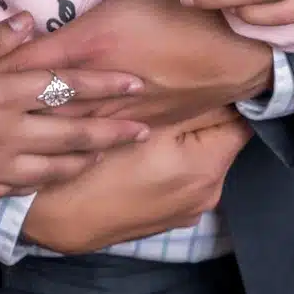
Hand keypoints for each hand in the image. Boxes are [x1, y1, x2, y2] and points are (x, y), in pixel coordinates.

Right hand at [0, 14, 147, 199]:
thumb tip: (29, 23)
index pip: (65, 86)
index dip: (104, 85)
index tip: (136, 82)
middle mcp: (5, 132)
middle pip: (71, 132)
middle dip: (111, 130)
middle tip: (143, 128)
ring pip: (53, 166)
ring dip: (86, 159)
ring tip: (111, 154)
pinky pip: (21, 187)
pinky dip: (47, 182)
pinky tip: (58, 178)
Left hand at [10, 0, 274, 125]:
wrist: (242, 50)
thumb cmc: (186, 3)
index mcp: (88, 44)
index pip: (24, 62)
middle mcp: (95, 86)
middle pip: (34, 102)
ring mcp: (115, 114)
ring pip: (59, 130)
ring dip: (28, 132)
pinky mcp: (136, 128)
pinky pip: (90, 142)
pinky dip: (64, 146)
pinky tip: (45, 155)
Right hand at [19, 106, 251, 252]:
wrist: (53, 217)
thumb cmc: (97, 163)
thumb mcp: (144, 120)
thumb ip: (190, 102)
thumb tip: (224, 84)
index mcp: (209, 168)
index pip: (241, 120)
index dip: (227, 95)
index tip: (210, 77)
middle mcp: (209, 194)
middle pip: (219, 139)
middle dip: (202, 115)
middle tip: (171, 94)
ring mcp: (188, 211)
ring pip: (199, 158)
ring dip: (185, 139)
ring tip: (152, 120)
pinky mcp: (169, 217)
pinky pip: (181, 178)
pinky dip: (170, 162)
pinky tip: (142, 151)